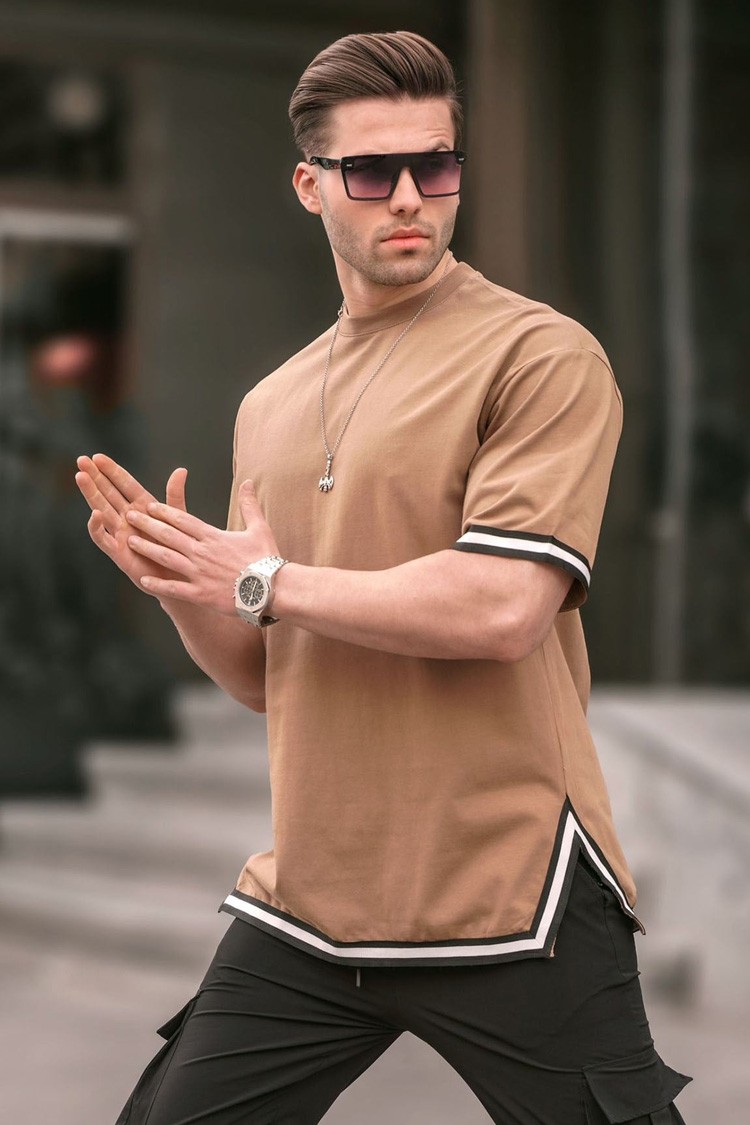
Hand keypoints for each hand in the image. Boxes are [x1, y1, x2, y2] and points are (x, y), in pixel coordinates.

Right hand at [75, 453, 187, 589]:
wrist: (179, 579)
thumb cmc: (178, 549)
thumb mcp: (178, 519)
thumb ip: (174, 496)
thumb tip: (181, 469)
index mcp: (143, 508)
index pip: (125, 485)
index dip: (112, 471)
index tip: (98, 456)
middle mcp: (128, 519)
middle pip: (108, 493)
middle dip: (95, 477)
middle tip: (81, 460)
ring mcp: (121, 534)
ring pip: (102, 510)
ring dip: (91, 494)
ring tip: (81, 477)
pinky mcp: (118, 553)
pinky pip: (104, 538)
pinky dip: (98, 527)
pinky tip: (94, 514)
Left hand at [123, 479, 279, 614]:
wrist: (273, 588)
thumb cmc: (267, 559)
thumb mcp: (259, 527)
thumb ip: (249, 504)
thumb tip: (248, 482)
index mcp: (213, 536)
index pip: (183, 520)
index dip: (163, 512)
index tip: (148, 505)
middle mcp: (202, 552)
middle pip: (168, 535)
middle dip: (147, 524)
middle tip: (129, 515)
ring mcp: (199, 573)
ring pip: (166, 558)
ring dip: (146, 548)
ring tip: (129, 541)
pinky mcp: (201, 593)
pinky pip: (174, 588)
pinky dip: (158, 584)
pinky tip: (143, 579)